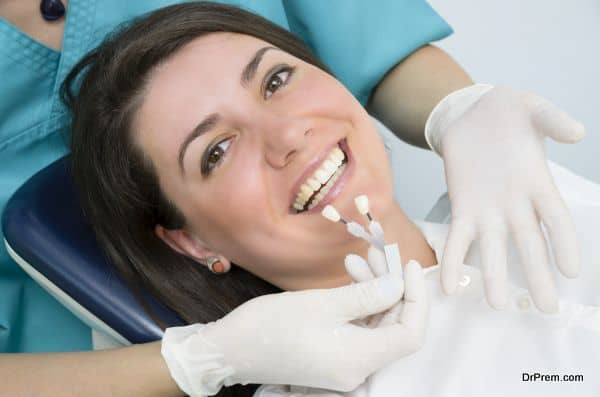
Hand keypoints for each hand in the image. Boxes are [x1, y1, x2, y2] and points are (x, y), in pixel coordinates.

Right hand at [161, 269, 426, 395]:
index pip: (410, 333)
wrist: (232, 349)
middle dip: (392, 288)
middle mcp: (357, 369)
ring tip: (357, 260)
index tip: (410, 265)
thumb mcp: (323, 304)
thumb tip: (399, 285)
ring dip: (373, 292)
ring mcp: (345, 365)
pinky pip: (357, 330)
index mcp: (359, 359)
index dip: (417, 298)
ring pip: (375, 326)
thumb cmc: (272, 325)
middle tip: (380, 254)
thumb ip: (367, 295)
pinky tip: (348, 277)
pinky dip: (358, 304)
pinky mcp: (333, 357)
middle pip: (393, 328)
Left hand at [426, 84, 584, 312]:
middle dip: (538, 275)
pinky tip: (449, 285)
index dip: (565, 243)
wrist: (469, 114)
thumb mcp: (531, 107)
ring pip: (494, 248)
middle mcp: (516, 204)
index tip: (572, 270)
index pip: (556, 219)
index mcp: (538, 183)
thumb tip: (576, 131)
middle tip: (546, 308)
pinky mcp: (462, 207)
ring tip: (496, 305)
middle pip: (529, 244)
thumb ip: (552, 119)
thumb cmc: (505, 112)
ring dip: (494, 276)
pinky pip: (458, 239)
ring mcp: (488, 210)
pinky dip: (454, 261)